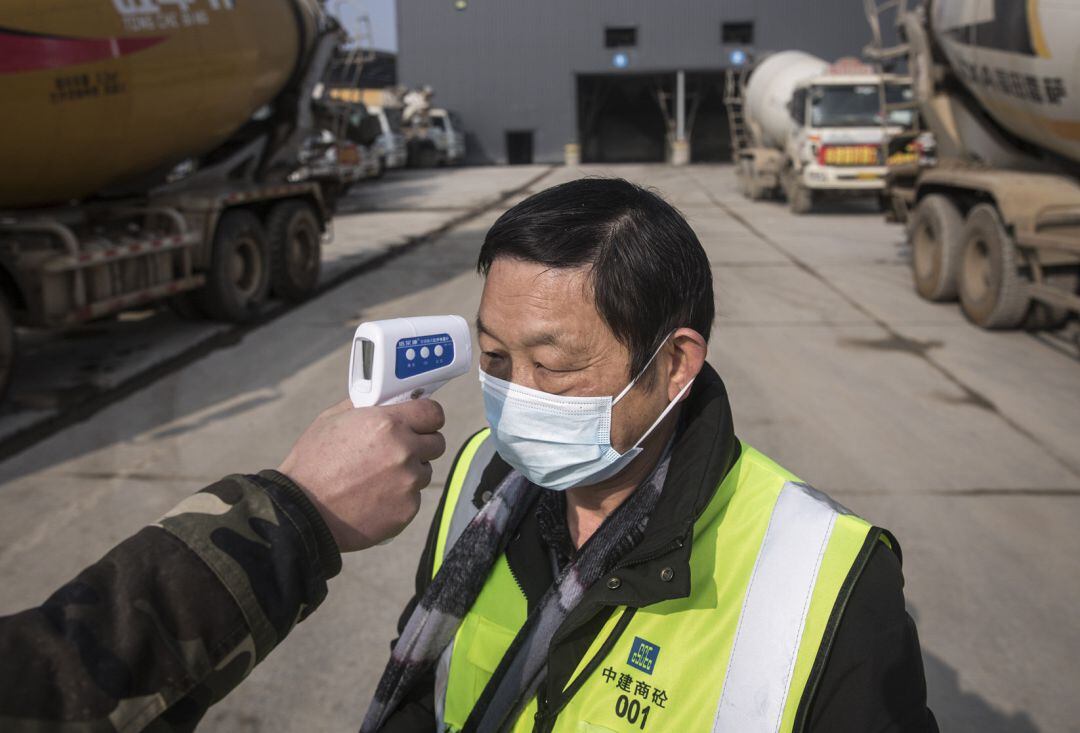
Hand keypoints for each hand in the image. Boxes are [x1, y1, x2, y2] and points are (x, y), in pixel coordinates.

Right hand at [278, 398, 445, 551]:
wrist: (302, 513)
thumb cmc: (312, 465)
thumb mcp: (331, 420)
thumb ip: (364, 406)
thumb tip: (385, 399)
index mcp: (387, 424)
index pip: (433, 412)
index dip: (428, 417)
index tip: (422, 421)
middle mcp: (404, 451)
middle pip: (436, 443)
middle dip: (421, 445)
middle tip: (398, 451)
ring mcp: (408, 483)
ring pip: (424, 472)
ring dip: (409, 473)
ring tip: (377, 478)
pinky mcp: (407, 510)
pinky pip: (413, 498)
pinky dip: (399, 498)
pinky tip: (374, 498)